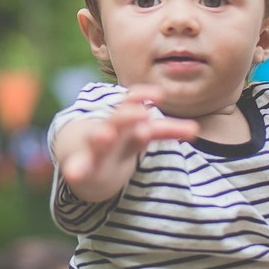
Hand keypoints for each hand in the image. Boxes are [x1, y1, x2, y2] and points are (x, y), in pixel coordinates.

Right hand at [60, 85, 199, 185]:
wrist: (81, 156)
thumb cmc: (118, 142)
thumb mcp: (139, 133)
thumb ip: (165, 131)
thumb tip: (195, 130)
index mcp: (123, 119)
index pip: (133, 103)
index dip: (142, 97)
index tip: (158, 94)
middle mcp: (110, 128)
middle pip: (119, 120)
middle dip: (128, 116)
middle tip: (141, 113)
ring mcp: (96, 146)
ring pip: (99, 139)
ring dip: (102, 136)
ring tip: (105, 136)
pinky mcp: (85, 165)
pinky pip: (80, 167)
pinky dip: (76, 169)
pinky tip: (73, 174)